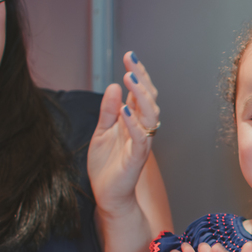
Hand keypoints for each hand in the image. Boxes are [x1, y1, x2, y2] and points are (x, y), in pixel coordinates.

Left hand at [89, 51, 161, 214]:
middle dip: (141, 79)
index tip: (129, 56)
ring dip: (141, 97)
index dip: (137, 75)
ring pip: (150, 116)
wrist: (108, 194)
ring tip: (129, 80)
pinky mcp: (136, 158)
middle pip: (148, 99)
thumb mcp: (102, 131)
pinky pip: (140, 138)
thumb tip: (113, 87)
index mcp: (133, 121)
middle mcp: (141, 129)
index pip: (140, 94)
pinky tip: (125, 111)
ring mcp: (141, 143)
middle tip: (131, 61)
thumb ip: (107, 111)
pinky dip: (133, 124)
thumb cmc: (107, 166)